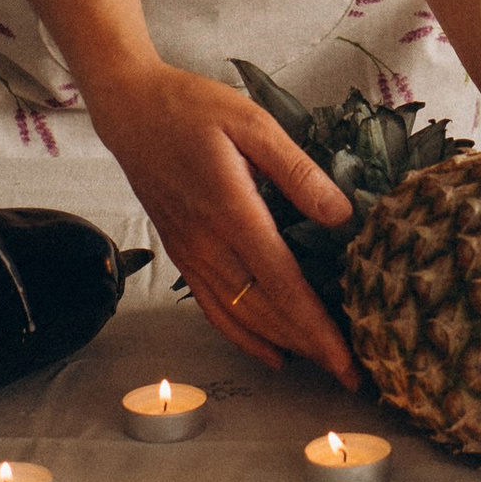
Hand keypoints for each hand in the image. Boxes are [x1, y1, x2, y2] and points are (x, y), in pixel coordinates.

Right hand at [90, 59, 359, 386]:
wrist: (129, 108)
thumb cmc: (192, 107)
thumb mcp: (253, 124)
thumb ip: (298, 171)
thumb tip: (341, 217)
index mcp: (231, 211)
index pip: (282, 284)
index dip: (316, 328)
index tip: (346, 360)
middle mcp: (207, 243)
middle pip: (264, 311)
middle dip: (310, 347)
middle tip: (351, 374)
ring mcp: (190, 253)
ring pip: (239, 316)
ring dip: (282, 345)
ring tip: (322, 365)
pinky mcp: (181, 254)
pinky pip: (212, 308)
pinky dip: (242, 336)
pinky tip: (270, 351)